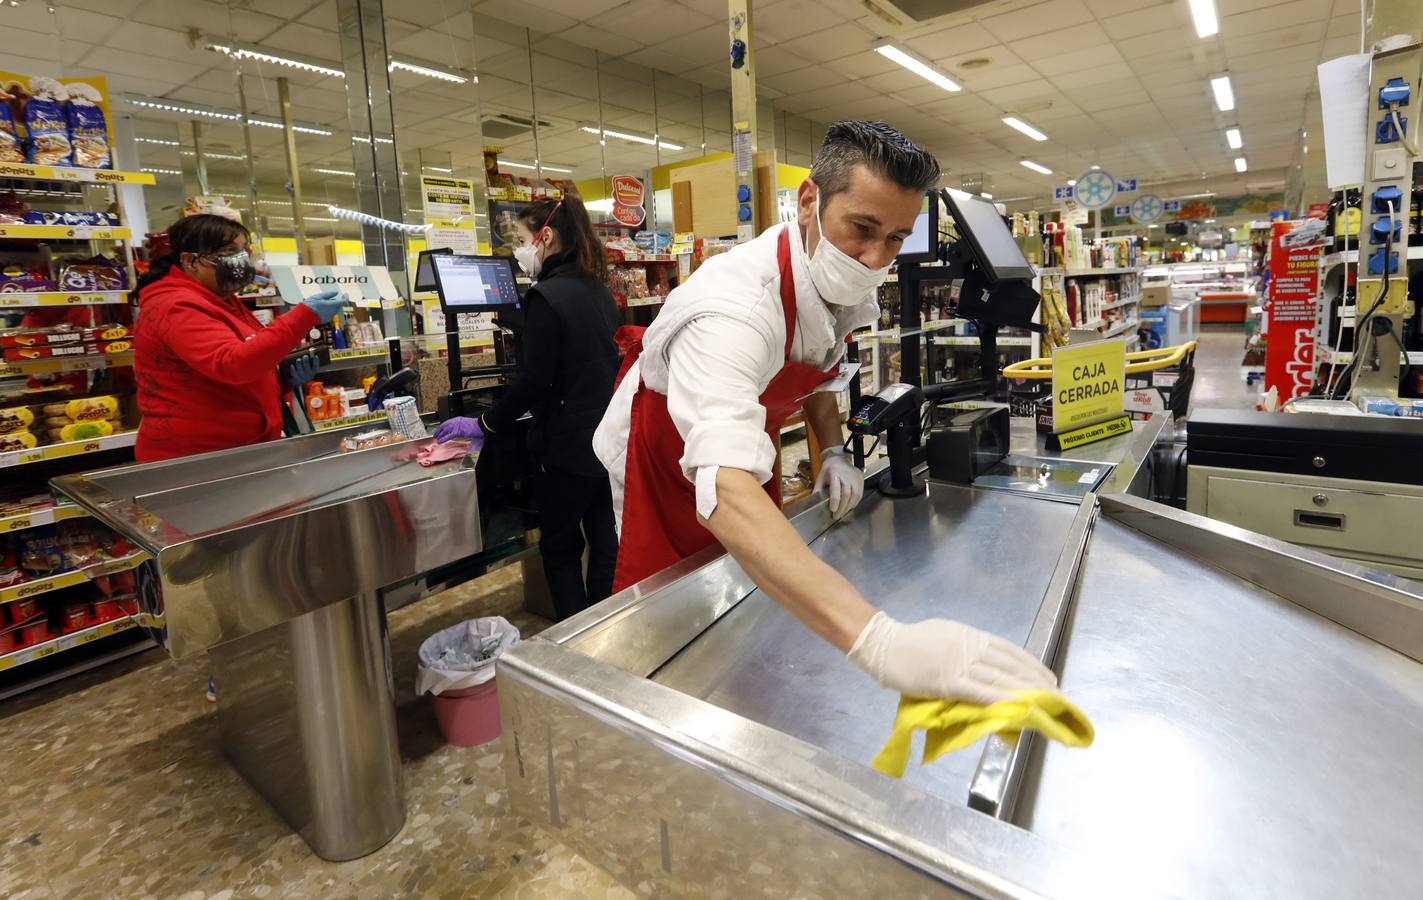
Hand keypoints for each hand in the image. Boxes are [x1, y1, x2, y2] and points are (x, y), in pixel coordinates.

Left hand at [286, 353, 319, 386]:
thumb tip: (302, 343)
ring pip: (300, 370)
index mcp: (312, 372)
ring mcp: (301, 377)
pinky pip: (293, 373)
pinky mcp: (294, 378)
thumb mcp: (307, 367)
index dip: (316, 361)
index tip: (315, 356)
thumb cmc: (302, 371)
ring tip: (298, 359)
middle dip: (306, 362)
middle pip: (307, 368)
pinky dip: (293, 369)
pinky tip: (292, 365)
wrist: (296, 382)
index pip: (316, 366)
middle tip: (305, 356)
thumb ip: (305, 355)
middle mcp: (308, 375)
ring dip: (299, 364)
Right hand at [301, 289, 347, 321]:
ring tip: (321, 303)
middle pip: (338, 305)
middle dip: (336, 301)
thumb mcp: (319, 296)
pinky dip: (328, 309)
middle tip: (327, 298)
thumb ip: (329, 294)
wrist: (304, 316)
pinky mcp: (327, 319)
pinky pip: (330, 313)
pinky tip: (320, 308)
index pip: (343, 301)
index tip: (345, 294)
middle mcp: (333, 311)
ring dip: (331, 305)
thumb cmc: (310, 305)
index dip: (346, 297)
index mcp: (332, 305)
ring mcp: (330, 316)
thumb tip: (336, 292)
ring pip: (334, 309)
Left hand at [434, 416, 483, 443]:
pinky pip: (448, 436)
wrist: (482, 425)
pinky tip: (440, 441)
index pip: (447, 422)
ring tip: (436, 439)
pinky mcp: (458, 431)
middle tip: (435, 435)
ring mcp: (457, 426)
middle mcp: (456, 421)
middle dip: (439, 431)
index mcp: (458, 419)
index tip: (439, 430)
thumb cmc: (477, 426)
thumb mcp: (468, 425)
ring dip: (440, 435)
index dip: (442, 427)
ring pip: (445, 430)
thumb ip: (463, 427)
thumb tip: (461, 431)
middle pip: (444, 426)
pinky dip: (443, 438)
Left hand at [815, 446, 863, 518]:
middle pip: (847, 494)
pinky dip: (854, 503)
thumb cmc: (829, 470)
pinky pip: (859, 495)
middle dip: (842, 507)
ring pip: (854, 495)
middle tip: (836, 516)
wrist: (840, 459)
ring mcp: (855, 478)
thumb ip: (818, 490)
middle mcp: (846, 476)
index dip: (835, 501)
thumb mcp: (820, 478)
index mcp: (834, 474)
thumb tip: (814, 503)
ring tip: (842, 513)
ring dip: (848, 507)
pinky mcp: (860, 481)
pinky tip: (848, 507)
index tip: (832, 510)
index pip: (836, 489)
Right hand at [848, 611, 1056, 704]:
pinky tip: (1018, 707)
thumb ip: (966, 647)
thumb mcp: (945, 633)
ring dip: (1026, 693)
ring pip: (1000, 679)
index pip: (1010, 651)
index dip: (1032, 665)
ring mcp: (959, 664)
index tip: (1049, 678)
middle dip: (1037, 681)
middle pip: (1011, 666)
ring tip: (1045, 705)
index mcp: (970, 635)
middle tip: (1057, 696)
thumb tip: (986, 664)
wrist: (883, 645)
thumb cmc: (911, 641)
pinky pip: (980, 692)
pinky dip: (1002, 699)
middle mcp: (970, 647)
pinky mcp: (947, 682)